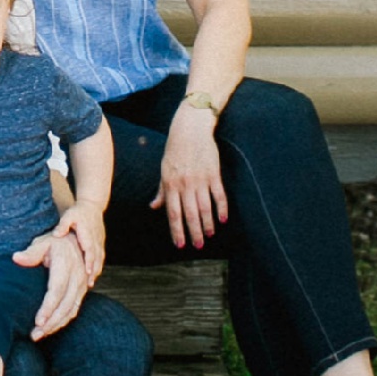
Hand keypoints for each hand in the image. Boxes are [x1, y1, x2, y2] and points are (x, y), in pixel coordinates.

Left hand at [15, 218, 91, 337]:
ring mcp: (82, 285)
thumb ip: (31, 253)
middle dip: (50, 322)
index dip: (48, 307)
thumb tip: (16, 258)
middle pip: (65, 305)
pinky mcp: (82, 292)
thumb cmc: (55, 242)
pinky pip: (74, 310)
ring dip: (55, 325)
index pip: (57, 290)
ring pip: (70, 310)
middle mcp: (77, 277)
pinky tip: (50, 328)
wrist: (76, 240)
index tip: (37, 321)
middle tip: (35, 334)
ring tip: (39, 335)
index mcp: (66, 264)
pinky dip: (63, 321)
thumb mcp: (43, 243)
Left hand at [61, 200, 108, 280]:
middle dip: (93, 271)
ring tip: (90, 283)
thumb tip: (56, 234)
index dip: (89, 262)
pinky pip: (100, 257)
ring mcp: (99, 242)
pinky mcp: (100, 243)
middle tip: (89, 284)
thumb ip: (63, 225)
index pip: (90, 250)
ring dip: (96, 271)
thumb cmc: (78, 212)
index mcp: (88, 234)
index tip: (88, 272)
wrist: (92, 205)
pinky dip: (98, 266)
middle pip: (97, 258)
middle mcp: (95, 240)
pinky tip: (93, 275)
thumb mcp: (69, 215)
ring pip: (100, 259)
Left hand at [154, 102, 227, 250]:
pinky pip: (219, 195)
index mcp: (170, 184)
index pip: (173, 213)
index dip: (176, 230)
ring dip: (207, 224)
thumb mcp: (164, 170)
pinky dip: (221, 208)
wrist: (190, 129)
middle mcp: (185, 184)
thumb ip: (161, 190)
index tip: (180, 245)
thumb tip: (153, 206)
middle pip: (190, 214)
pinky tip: (223, 220)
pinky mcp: (213, 173)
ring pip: (205, 207)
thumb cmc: (175, 150)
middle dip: (194, 232)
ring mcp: (200, 179)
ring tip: (209, 235)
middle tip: (198, 246)